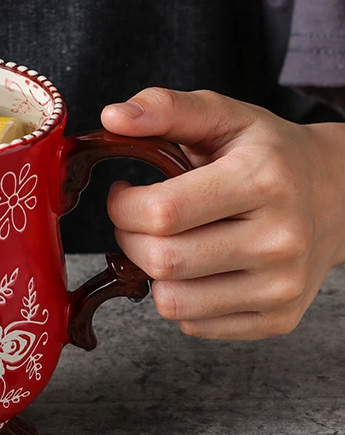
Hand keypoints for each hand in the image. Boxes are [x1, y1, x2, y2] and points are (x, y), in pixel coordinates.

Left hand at [101, 88, 344, 339]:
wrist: (339, 195)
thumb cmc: (269, 154)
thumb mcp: (225, 116)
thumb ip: (165, 108)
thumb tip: (112, 116)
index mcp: (261, 181)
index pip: (162, 212)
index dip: (123, 205)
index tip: (125, 192)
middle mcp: (279, 239)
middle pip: (162, 260)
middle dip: (130, 239)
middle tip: (140, 220)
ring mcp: (281, 286)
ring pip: (172, 302)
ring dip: (152, 274)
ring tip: (168, 243)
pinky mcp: (278, 319)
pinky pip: (194, 326)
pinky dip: (181, 300)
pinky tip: (197, 269)